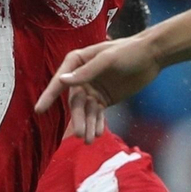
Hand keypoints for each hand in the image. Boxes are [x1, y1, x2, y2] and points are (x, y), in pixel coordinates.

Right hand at [33, 35, 161, 141]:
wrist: (151, 56)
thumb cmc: (128, 51)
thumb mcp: (107, 59)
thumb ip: (86, 72)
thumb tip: (62, 80)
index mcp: (76, 62)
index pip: (60, 81)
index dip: (49, 96)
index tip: (39, 110)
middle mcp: (81, 77)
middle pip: (74, 101)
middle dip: (76, 118)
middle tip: (79, 135)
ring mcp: (93, 89)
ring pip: (86, 110)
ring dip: (86, 124)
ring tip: (89, 140)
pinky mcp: (105, 99)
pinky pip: (97, 114)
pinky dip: (97, 124)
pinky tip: (98, 133)